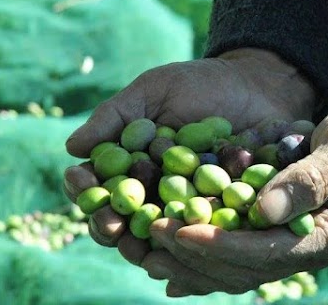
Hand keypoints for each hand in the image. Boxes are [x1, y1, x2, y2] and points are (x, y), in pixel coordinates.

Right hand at [63, 48, 314, 262]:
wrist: (255, 86)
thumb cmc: (200, 84)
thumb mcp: (153, 91)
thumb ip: (115, 116)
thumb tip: (71, 147)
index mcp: (133, 163)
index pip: (100, 183)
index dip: (85, 187)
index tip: (79, 181)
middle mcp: (156, 188)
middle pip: (124, 216)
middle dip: (109, 223)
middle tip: (108, 225)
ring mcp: (187, 203)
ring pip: (157, 232)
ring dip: (142, 242)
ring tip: (134, 244)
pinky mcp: (219, 211)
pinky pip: (200, 231)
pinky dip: (187, 239)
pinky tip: (180, 241)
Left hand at [142, 91, 327, 295]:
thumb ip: (309, 179)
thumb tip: (263, 211)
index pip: (269, 251)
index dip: (222, 245)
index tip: (179, 231)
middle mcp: (312, 248)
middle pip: (247, 268)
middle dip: (198, 255)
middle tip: (152, 235)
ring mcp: (297, 244)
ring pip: (239, 269)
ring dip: (195, 264)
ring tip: (151, 253)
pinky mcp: (283, 233)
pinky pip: (241, 256)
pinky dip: (208, 261)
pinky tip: (176, 262)